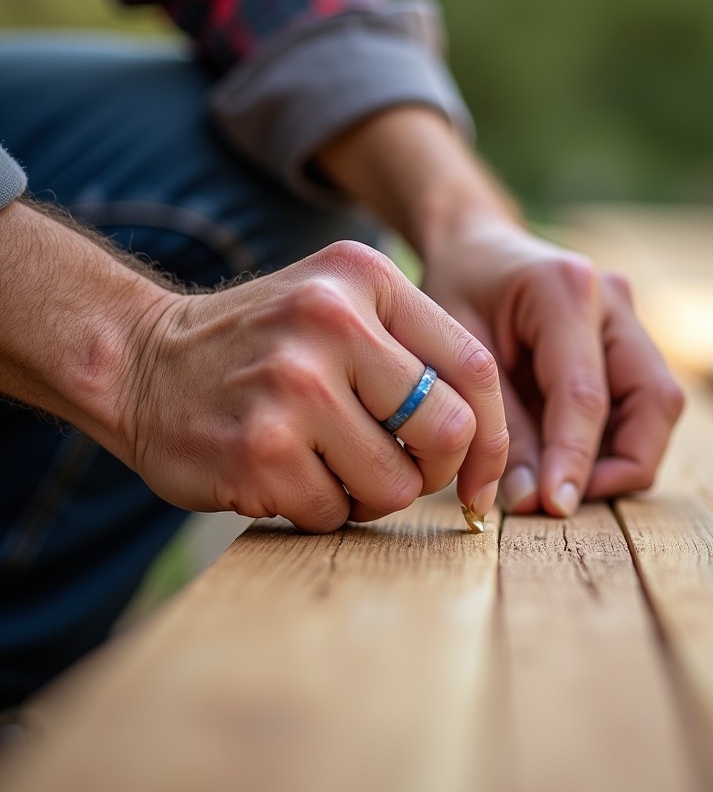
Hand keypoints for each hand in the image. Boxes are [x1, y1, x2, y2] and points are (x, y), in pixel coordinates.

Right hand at [119, 241, 508, 531]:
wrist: (141, 359)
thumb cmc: (265, 345)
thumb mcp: (341, 307)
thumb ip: (417, 352)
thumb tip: (490, 442)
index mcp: (365, 279)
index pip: (474, 367)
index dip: (493, 434)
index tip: (482, 473)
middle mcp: (332, 321)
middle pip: (449, 431)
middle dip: (436, 470)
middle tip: (403, 471)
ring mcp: (294, 386)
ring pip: (397, 484)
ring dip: (373, 494)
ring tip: (332, 466)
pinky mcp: (260, 449)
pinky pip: (336, 512)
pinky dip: (321, 508)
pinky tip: (286, 474)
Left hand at [421, 221, 684, 516]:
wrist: (475, 247)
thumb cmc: (456, 291)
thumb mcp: (456, 355)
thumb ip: (497, 429)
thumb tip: (529, 501)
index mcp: (565, 289)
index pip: (585, 393)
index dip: (574, 459)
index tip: (554, 507)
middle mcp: (614, 299)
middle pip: (654, 400)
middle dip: (622, 464)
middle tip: (565, 501)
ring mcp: (631, 319)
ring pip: (658, 405)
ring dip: (622, 457)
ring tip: (561, 483)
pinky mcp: (631, 341)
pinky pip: (641, 402)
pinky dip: (614, 440)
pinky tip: (566, 456)